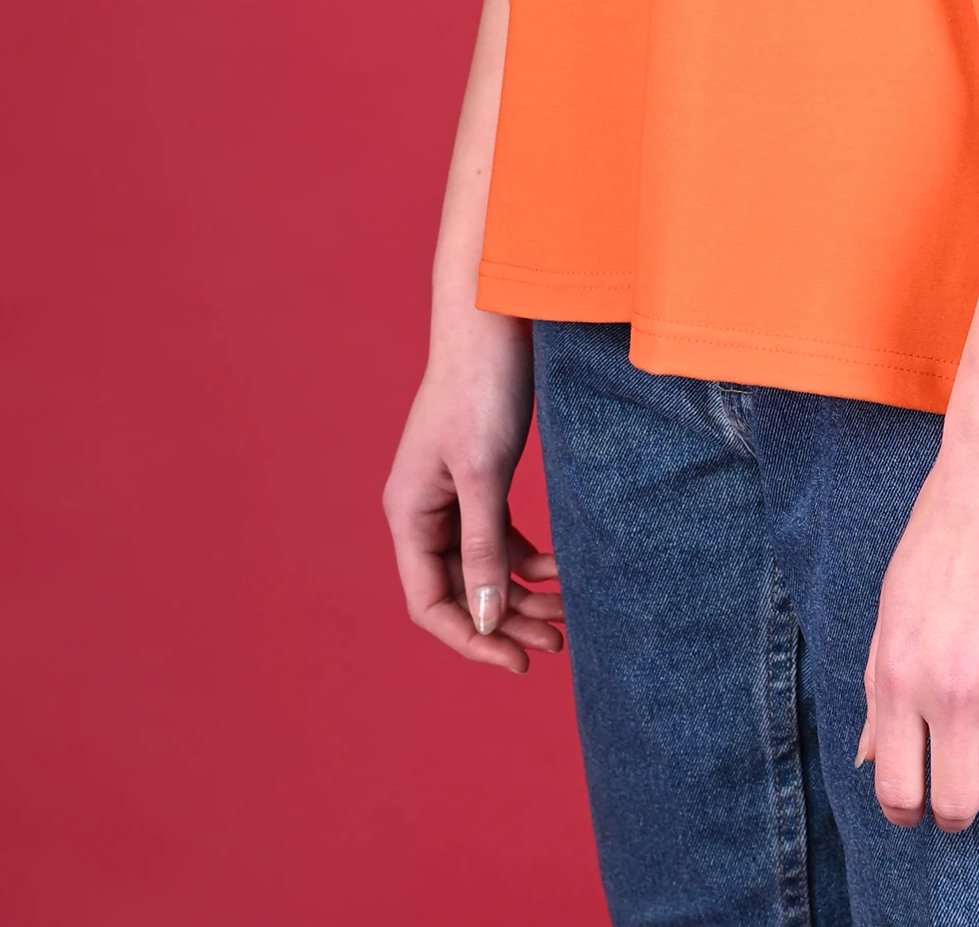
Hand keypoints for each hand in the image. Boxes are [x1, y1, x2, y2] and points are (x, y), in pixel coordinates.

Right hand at [383, 307, 564, 673]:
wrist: (495, 317)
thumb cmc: (482, 388)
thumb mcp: (484, 474)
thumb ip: (481, 548)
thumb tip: (485, 619)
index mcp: (408, 513)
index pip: (429, 602)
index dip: (471, 638)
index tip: (519, 660)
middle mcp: (423, 510)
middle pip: (459, 591)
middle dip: (506, 621)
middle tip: (559, 643)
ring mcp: (451, 495)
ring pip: (483, 567)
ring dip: (522, 593)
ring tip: (569, 612)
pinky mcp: (480, 478)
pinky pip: (500, 537)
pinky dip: (528, 558)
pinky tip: (563, 569)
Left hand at [857, 428, 978, 828]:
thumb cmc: (942, 530)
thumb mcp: (893, 606)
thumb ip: (879, 687)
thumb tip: (869, 761)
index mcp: (896, 673)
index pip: (896, 788)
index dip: (908, 809)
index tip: (921, 798)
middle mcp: (946, 689)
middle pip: (956, 806)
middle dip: (957, 808)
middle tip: (964, 782)